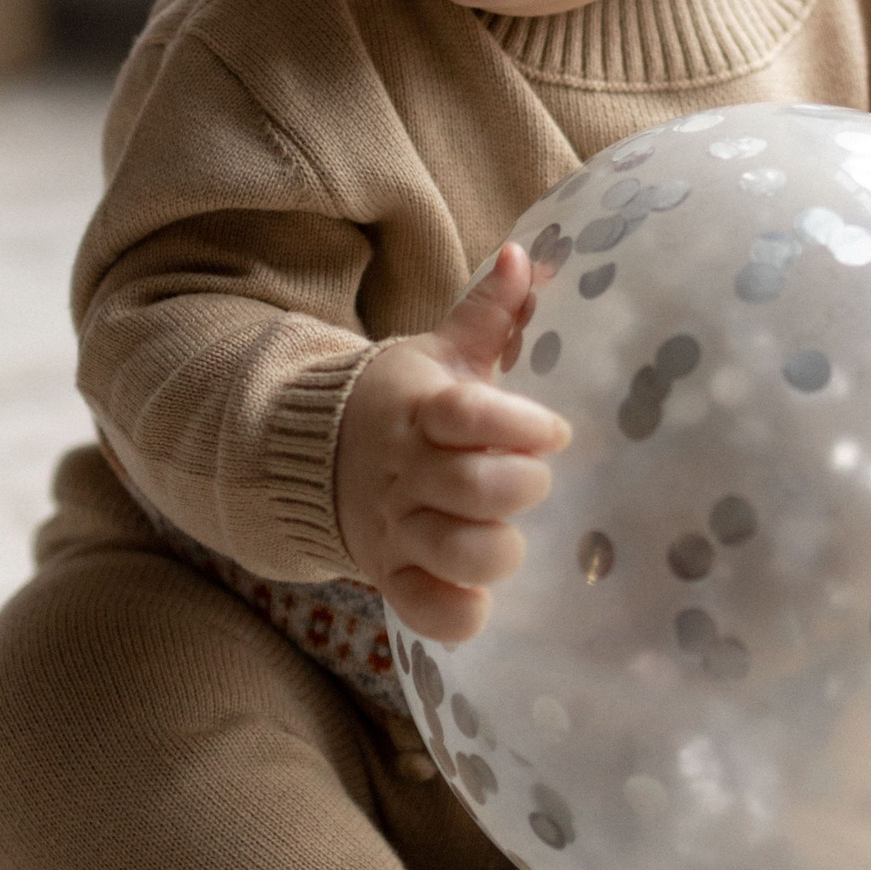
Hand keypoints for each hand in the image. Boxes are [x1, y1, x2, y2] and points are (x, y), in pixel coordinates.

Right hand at [335, 242, 570, 641]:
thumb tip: (525, 256)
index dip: (519, 425)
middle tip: (534, 476)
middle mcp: (406, 473)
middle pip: (473, 490)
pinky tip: (480, 591)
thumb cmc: (402, 403)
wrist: (314, 456)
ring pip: (456, 554)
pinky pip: (427, 611)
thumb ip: (487, 310)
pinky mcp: (389, 577)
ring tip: (506, 530)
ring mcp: (394, 530)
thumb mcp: (438, 353)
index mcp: (421, 411)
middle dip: (521, 486)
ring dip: (497, 548)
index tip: (556, 430)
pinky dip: (460, 613)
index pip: (468, 415)